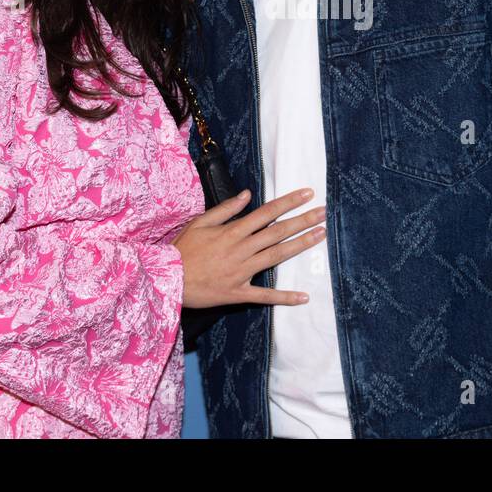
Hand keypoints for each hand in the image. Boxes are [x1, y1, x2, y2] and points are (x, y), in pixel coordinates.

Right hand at [174, 187, 325, 308]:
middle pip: (277, 232)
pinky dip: (284, 297)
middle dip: (303, 220)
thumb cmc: (182, 250)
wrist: (166, 280)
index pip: (266, 213)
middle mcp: (241, 249)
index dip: (288, 202)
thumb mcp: (199, 223)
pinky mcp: (238, 293)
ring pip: (276, 256)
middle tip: (324, 212)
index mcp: (232, 231)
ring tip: (321, 236)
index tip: (307, 194)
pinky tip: (304, 296)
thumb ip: (225, 210)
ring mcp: (241, 272)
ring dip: (300, 245)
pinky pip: (264, 296)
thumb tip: (247, 195)